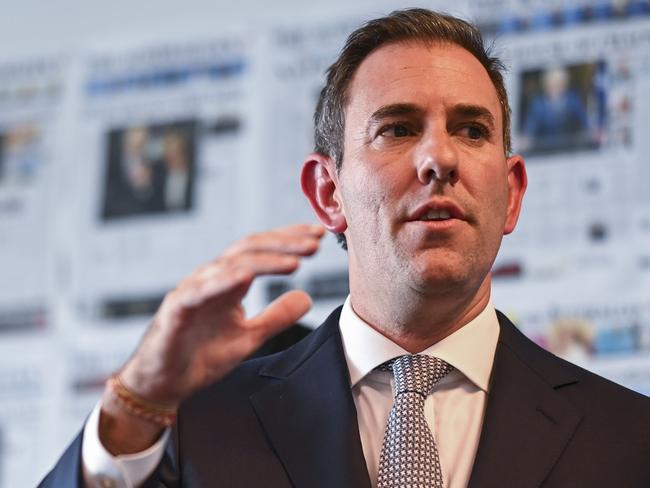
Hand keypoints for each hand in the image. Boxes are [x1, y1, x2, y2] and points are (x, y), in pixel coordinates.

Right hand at [100, 224, 324, 452]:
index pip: (261, 251)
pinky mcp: (177, 308)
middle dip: (284, 243)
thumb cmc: (202, 355)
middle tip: (315, 242)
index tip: (318, 236)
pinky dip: (224, 280)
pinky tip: (247, 275)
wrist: (164, 383)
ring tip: (296, 261)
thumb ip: (277, 316)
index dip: (289, 241)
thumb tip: (307, 297)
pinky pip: (200, 290)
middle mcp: (213, 278)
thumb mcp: (250, 336)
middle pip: (250, 249)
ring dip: (265, 260)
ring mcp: (194, 290)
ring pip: (230, 265)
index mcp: (230, 282)